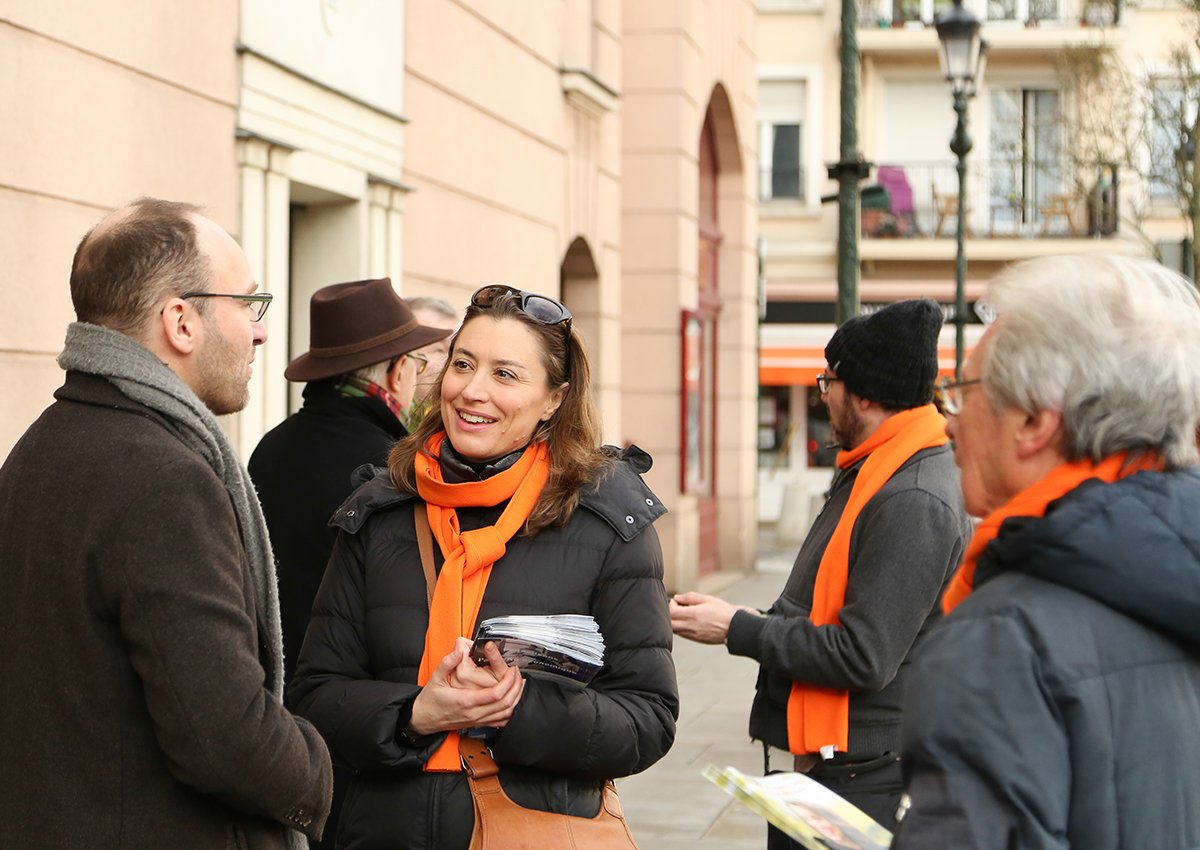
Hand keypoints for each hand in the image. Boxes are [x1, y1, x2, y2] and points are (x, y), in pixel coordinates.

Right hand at [409, 638, 524, 734]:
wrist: (424, 719)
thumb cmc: (430, 700)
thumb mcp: (435, 678)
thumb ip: (447, 663)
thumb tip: (459, 651)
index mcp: (465, 701)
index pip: (495, 695)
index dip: (508, 682)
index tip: (512, 670)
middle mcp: (474, 713)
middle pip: (505, 704)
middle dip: (516, 687)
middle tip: (518, 674)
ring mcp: (477, 720)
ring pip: (506, 714)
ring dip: (516, 699)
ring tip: (519, 684)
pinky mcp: (479, 724)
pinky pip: (500, 721)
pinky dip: (510, 711)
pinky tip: (513, 701)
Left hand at [669, 591, 754, 644]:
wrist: (735, 628)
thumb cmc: (723, 612)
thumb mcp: (708, 599)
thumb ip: (690, 597)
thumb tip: (677, 597)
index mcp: (694, 614)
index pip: (672, 612)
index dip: (671, 604)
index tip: (677, 601)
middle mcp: (691, 626)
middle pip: (670, 623)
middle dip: (671, 615)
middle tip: (677, 608)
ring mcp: (693, 635)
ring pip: (675, 630)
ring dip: (675, 622)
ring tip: (685, 614)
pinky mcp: (696, 640)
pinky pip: (683, 635)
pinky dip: (681, 628)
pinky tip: (690, 622)